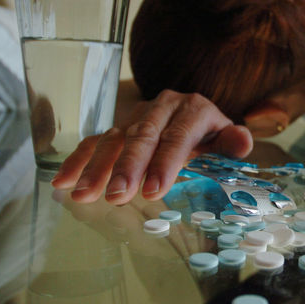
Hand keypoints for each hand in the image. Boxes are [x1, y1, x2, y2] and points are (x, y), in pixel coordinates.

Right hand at [51, 89, 252, 203]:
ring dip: (97, 167)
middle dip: (128, 167)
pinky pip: (96, 140)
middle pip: (142, 136)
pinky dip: (79, 160)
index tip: (153, 191)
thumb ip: (233, 142)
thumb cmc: (213, 135)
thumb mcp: (227, 138)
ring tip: (83, 194)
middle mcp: (163, 107)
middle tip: (116, 195)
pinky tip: (63, 181)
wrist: (196, 115)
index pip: (177, 136)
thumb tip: (241, 141)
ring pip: (115, 138)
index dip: (165, 163)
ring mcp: (137, 115)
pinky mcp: (119, 126)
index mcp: (193, 109)